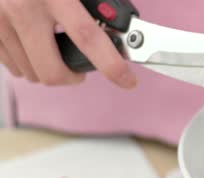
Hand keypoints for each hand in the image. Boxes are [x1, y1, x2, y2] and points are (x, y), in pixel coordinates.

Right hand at [0, 0, 135, 87]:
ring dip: (47, 69)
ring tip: (53, 48)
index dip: (111, 65)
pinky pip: (11, 65)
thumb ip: (93, 0)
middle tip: (80, 69)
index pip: (87, 37)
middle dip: (72, 77)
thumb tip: (116, 24)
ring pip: (31, 72)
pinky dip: (27, 62)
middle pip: (53, 70)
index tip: (128, 81)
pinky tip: (33, 44)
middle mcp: (23, 7)